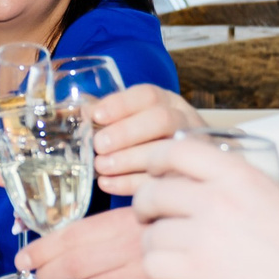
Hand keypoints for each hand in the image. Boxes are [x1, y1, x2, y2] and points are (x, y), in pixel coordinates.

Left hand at [16, 208, 217, 278]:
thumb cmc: (210, 219)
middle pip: (79, 269)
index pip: (75, 240)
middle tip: (35, 275)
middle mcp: (134, 258)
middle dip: (51, 272)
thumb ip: (132, 215)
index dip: (46, 252)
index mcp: (131, 227)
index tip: (27, 259)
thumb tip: (93, 227)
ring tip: (76, 276)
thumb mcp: (168, 201)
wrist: (255, 257)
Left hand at [84, 84, 207, 188]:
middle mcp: (184, 122)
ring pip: (165, 150)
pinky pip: (161, 181)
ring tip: (101, 166)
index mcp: (169, 103)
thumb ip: (115, 116)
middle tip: (99, 145)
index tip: (96, 115)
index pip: (148, 95)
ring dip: (127, 159)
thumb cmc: (155, 139)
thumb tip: (84, 114)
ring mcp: (191, 150)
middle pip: (161, 119)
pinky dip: (130, 183)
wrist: (194, 166)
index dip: (121, 104)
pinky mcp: (188, 178)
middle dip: (126, 132)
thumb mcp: (140, 120)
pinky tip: (108, 183)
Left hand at [129, 138, 278, 278]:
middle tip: (152, 219)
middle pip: (153, 192)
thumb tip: (226, 193)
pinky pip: (153, 264)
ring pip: (150, 233)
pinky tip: (174, 274)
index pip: (176, 150)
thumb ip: (245, 189)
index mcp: (237, 173)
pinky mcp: (197, 270)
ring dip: (153, 244)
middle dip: (145, 207)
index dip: (156, 162)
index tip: (155, 175)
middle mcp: (215, 197)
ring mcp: (203, 234)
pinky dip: (158, 270)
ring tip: (168, 252)